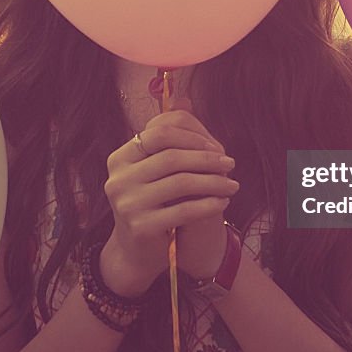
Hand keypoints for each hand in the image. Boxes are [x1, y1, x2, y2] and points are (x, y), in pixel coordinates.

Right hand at [100, 102, 237, 295]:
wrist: (137, 251)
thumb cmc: (151, 203)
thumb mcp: (154, 169)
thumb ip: (169, 138)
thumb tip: (185, 100)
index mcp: (119, 159)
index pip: (158, 134)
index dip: (191, 136)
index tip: (216, 145)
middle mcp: (118, 179)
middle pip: (171, 157)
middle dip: (206, 158)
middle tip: (230, 163)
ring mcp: (127, 204)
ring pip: (181, 183)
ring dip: (214, 181)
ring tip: (233, 184)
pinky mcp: (141, 227)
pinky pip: (184, 210)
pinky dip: (209, 204)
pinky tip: (222, 202)